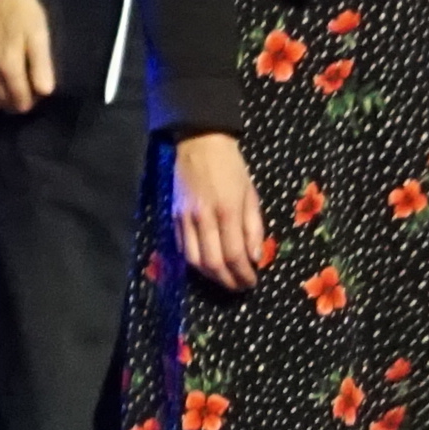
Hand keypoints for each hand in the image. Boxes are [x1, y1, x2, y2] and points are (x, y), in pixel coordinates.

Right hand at [0, 0, 55, 114]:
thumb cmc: (21, 11)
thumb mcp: (39, 34)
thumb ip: (41, 65)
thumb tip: (45, 93)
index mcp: (8, 68)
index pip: (21, 102)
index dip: (34, 99)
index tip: (41, 87)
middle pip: (6, 103)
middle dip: (20, 100)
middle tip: (31, 84)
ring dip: (5, 98)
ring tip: (17, 83)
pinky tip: (1, 80)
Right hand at [170, 130, 270, 288]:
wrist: (199, 142)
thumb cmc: (231, 167)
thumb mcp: (251, 194)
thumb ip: (254, 228)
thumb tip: (254, 258)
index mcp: (227, 211)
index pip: (235, 255)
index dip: (244, 275)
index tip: (252, 282)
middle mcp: (204, 218)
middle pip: (213, 264)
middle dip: (228, 281)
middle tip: (239, 287)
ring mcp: (185, 219)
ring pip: (194, 261)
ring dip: (210, 276)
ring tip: (224, 278)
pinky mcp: (174, 217)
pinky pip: (182, 249)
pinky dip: (195, 263)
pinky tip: (207, 264)